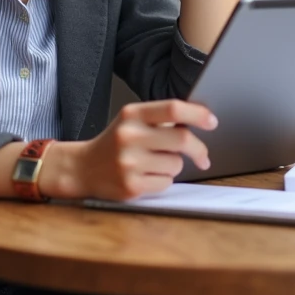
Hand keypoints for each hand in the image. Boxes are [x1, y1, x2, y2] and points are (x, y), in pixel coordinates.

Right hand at [41, 99, 217, 200]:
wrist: (83, 168)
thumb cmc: (115, 142)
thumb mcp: (132, 121)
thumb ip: (161, 118)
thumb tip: (201, 119)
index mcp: (133, 114)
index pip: (173, 108)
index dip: (198, 114)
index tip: (212, 122)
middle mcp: (129, 136)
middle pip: (182, 139)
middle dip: (198, 149)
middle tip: (203, 156)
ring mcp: (129, 162)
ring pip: (176, 164)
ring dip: (175, 165)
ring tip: (156, 164)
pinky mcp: (131, 186)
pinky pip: (166, 182)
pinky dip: (163, 180)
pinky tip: (146, 176)